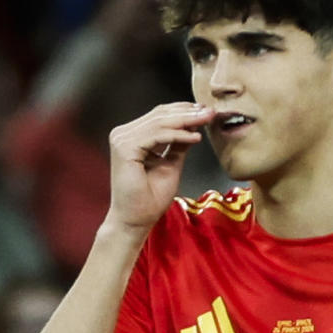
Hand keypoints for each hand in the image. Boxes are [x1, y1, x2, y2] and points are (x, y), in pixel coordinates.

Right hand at [106, 103, 211, 233]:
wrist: (135, 221)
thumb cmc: (149, 200)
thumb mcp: (171, 165)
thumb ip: (178, 144)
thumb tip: (193, 126)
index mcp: (132, 137)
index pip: (159, 116)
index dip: (184, 111)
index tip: (206, 112)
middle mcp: (124, 134)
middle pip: (160, 115)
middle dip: (188, 112)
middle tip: (210, 111)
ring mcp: (122, 139)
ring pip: (160, 122)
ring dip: (187, 120)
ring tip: (207, 119)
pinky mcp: (125, 148)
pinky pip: (157, 135)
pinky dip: (178, 134)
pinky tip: (195, 137)